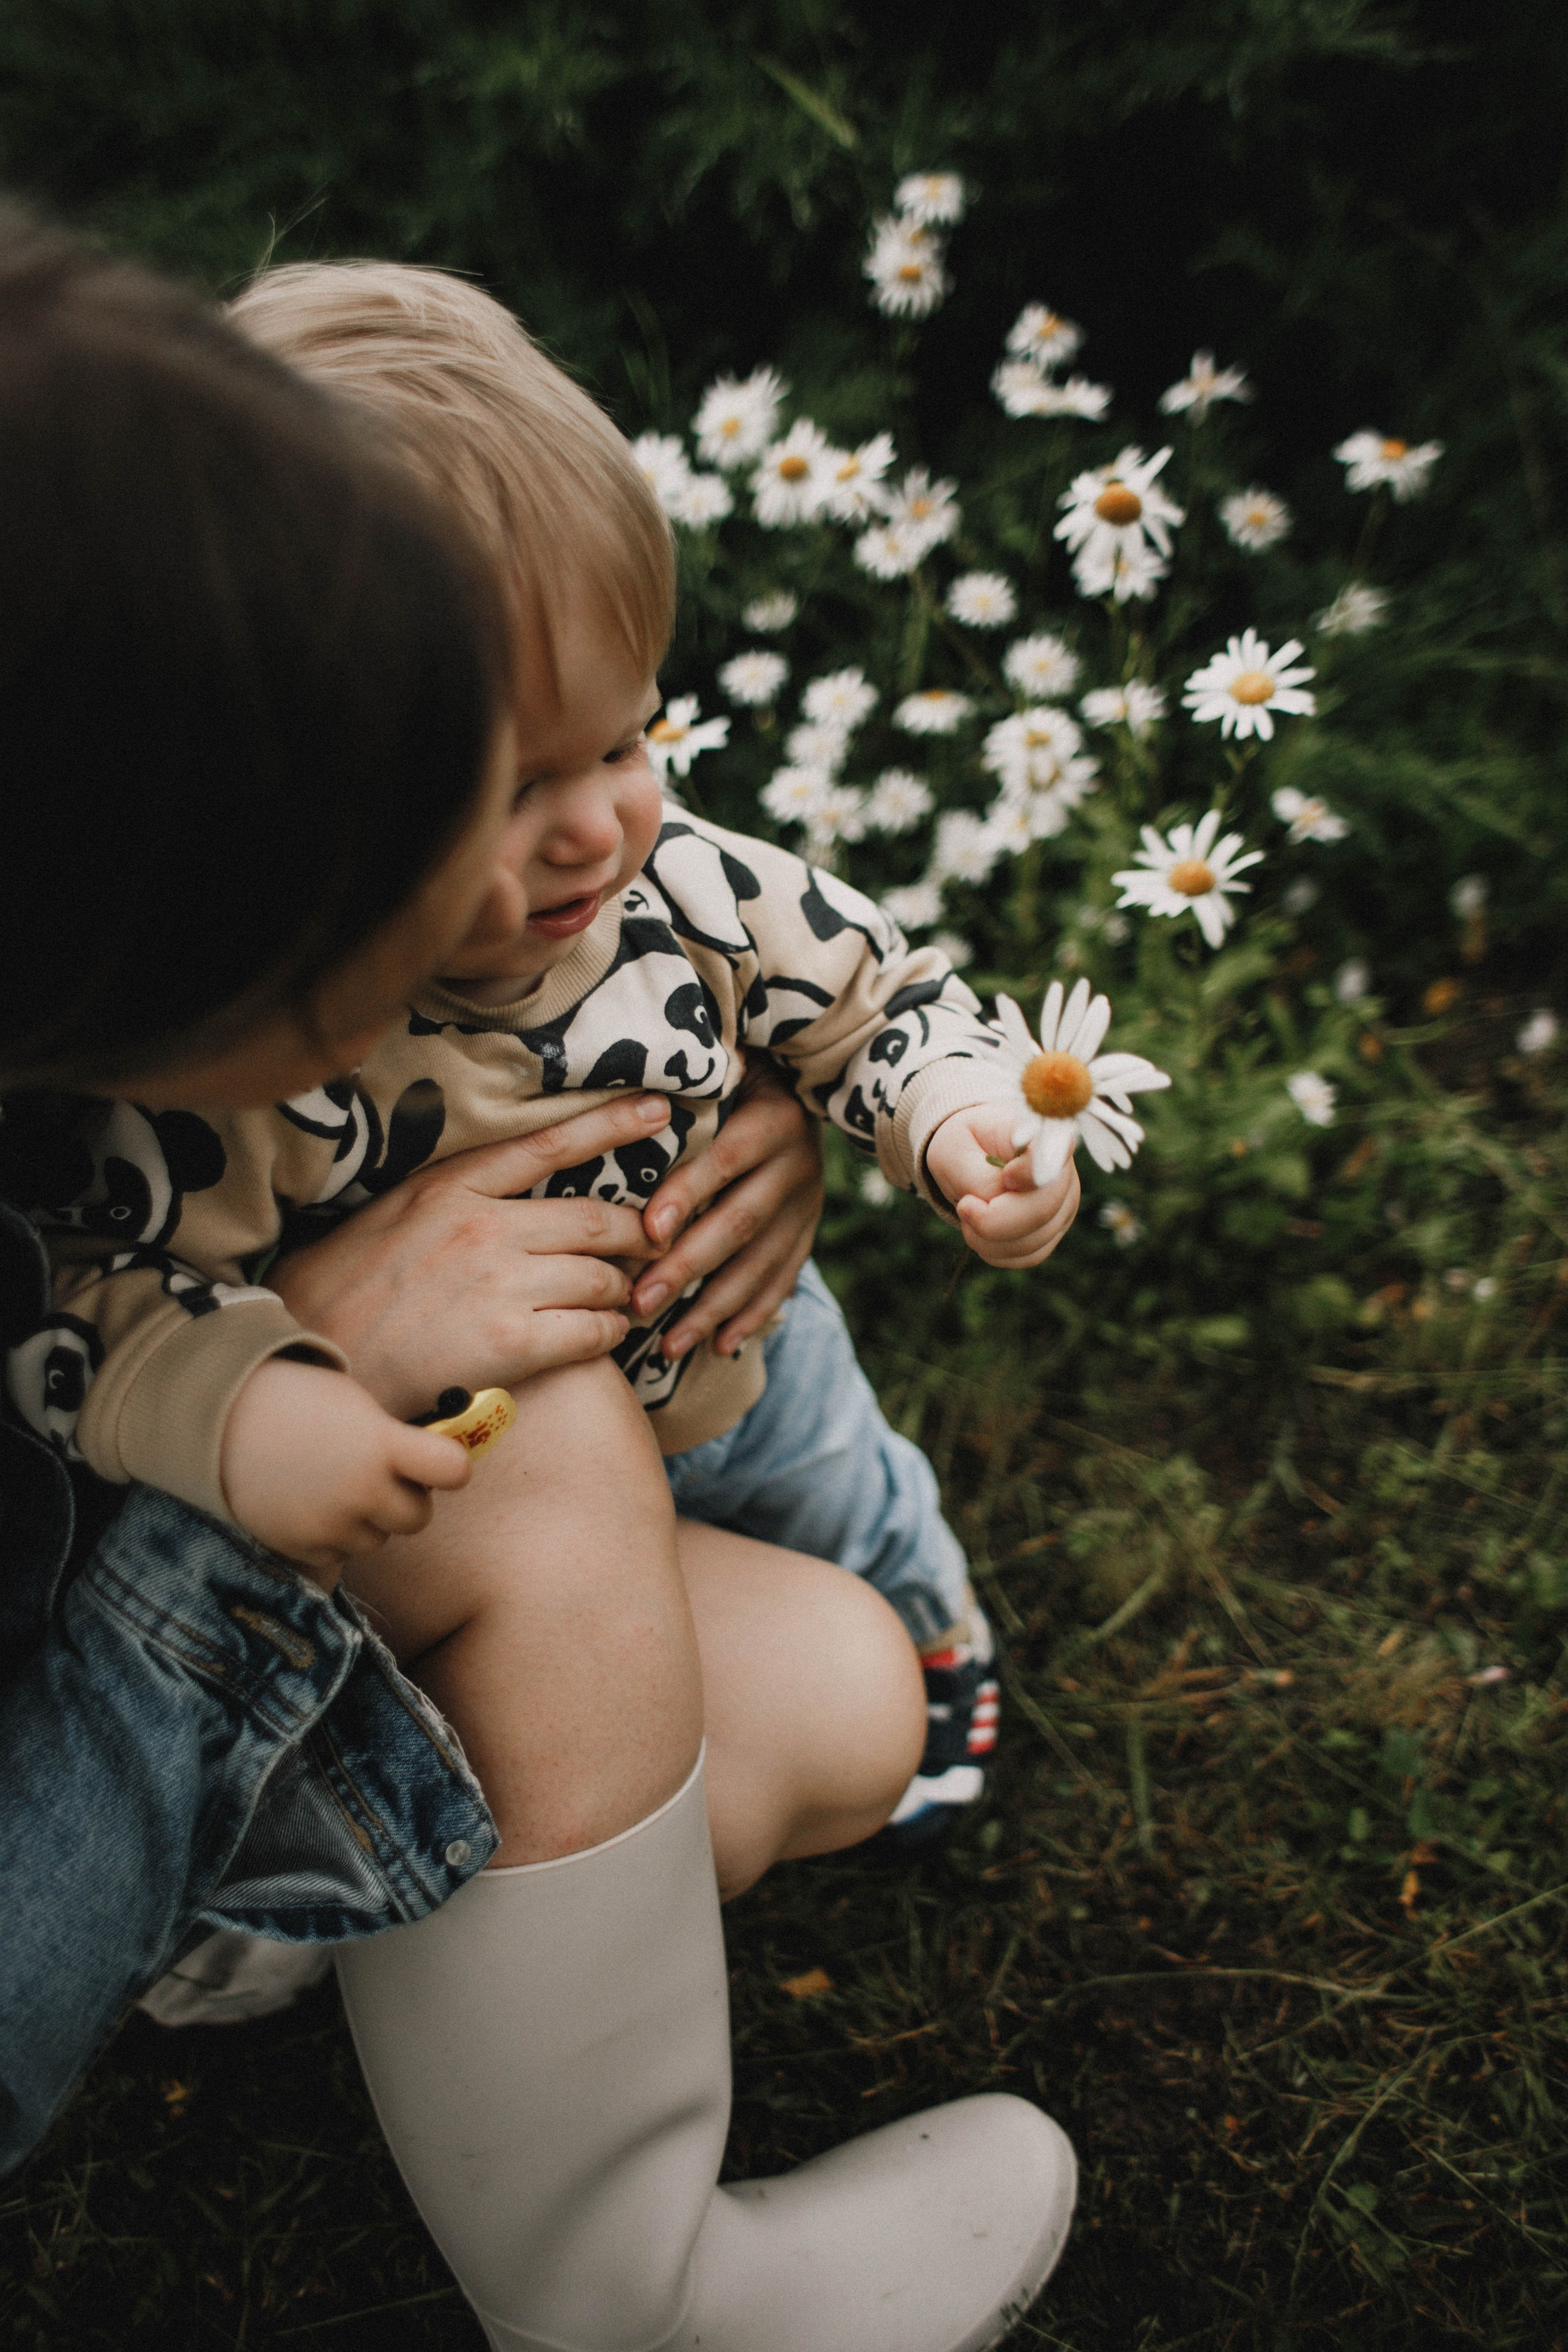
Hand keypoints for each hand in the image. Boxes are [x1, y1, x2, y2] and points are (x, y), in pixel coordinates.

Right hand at [220, 1357, 470, 1585]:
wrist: (222, 1418)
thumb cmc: (299, 1403)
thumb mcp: (358, 1408)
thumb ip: (397, 1440)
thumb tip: (437, 1467)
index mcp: (381, 1444)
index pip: (452, 1470)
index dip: (452, 1467)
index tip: (442, 1463)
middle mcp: (361, 1490)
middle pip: (417, 1517)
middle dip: (407, 1498)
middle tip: (384, 1476)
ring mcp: (330, 1524)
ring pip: (378, 1538)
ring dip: (368, 1518)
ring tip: (334, 1483)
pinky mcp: (302, 1547)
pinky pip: (340, 1552)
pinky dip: (333, 1534)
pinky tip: (310, 1501)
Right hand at [268, 1096, 671, 1417]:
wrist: (310, 1358)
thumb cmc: (342, 1290)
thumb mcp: (390, 1215)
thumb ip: (451, 1198)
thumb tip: (507, 1197)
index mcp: (450, 1186)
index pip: (548, 1145)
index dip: (611, 1126)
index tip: (659, 1111)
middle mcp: (481, 1227)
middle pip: (597, 1219)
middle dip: (637, 1235)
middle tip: (653, 1246)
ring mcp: (498, 1285)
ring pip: (601, 1278)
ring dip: (621, 1292)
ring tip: (620, 1300)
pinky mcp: (509, 1343)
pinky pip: (591, 1331)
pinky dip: (607, 1333)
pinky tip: (601, 1336)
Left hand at [633, 1058, 824, 1359]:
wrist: (804, 1084)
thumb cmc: (733, 1077)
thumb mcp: (721, 1070)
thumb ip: (683, 1090)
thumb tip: (620, 1108)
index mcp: (771, 1119)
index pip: (724, 1160)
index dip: (687, 1195)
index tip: (647, 1233)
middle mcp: (796, 1163)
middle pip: (738, 1223)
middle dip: (687, 1268)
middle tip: (639, 1303)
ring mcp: (807, 1203)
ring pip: (760, 1263)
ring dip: (714, 1308)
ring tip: (670, 1346)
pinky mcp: (808, 1230)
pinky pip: (782, 1280)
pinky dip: (752, 1315)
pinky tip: (720, 1345)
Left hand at [925, 1101, 1080, 1269]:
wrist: (972, 1153)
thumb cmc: (965, 1144)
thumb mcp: (955, 1150)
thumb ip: (979, 1176)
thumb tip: (1000, 1198)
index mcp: (1044, 1137)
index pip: (1052, 1162)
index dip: (1027, 1176)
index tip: (1004, 1176)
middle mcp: (1063, 1173)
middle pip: (1041, 1212)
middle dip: (991, 1221)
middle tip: (965, 1204)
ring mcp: (1063, 1205)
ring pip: (1032, 1242)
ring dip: (988, 1238)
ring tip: (971, 1211)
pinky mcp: (1054, 1230)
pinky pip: (1028, 1256)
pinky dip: (996, 1250)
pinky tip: (981, 1229)